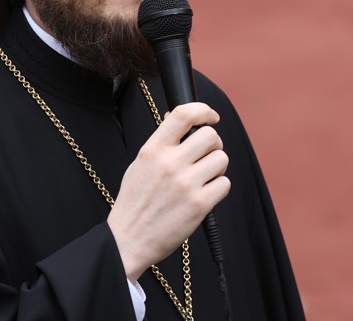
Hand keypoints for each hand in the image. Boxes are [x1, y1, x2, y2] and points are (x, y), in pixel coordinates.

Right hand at [107, 102, 230, 279]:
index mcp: (152, 150)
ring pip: (221, 159)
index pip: (183, 114)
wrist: (128, 240)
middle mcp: (169, 163)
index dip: (203, 110)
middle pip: (210, 136)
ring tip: (203, 179)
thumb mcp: (139, 165)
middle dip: (214, 145)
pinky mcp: (199, 205)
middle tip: (206, 156)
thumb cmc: (135, 203)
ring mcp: (185, 184)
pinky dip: (218, 188)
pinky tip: (204, 195)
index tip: (211, 117)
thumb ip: (160, 144)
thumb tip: (179, 121)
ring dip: (217, 167)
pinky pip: (224, 183)